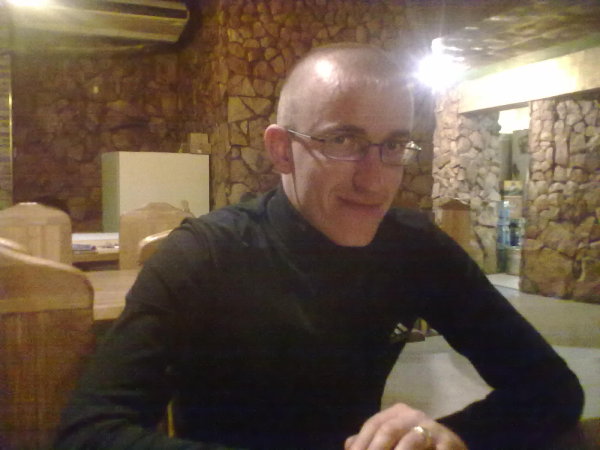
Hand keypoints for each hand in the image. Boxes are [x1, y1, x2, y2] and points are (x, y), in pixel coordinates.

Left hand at [344, 403, 466, 449]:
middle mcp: (414, 415)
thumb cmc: (418, 448)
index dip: (361, 444)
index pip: (373, 425)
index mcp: (397, 413)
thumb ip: (371, 443)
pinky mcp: (451, 442)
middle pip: (388, 430)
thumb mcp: (394, 442)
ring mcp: (433, 428)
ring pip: (410, 442)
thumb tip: (349, 445)